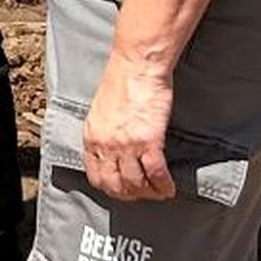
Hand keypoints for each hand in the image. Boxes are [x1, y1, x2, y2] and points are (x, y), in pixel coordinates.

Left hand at [79, 48, 176, 203]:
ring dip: (149, 193)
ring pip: (137, 183)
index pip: (96, 176)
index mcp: (91, 137)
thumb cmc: (123, 80)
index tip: (123, 190)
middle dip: (131, 195)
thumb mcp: (101, 110)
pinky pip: (156, 173)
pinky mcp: (149, 141)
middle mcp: (106, 145)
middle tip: (143, 195)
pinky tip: (169, 187)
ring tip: (159, 192)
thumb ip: (104, 132)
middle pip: (116, 185)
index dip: (111, 189)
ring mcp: (127, 145)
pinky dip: (163, 185)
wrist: (138, 64)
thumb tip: (113, 150)